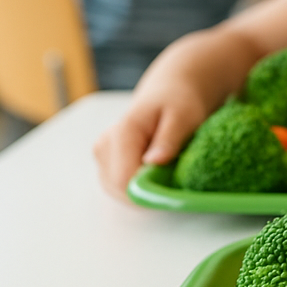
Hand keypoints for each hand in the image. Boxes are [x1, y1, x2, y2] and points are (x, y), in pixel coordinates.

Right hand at [92, 65, 213, 200]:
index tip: (173, 183)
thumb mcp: (184, 116)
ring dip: (145, 189)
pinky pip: (122, 189)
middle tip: (174, 172)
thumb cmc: (178, 102)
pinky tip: (156, 171)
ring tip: (166, 167)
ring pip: (120, 193)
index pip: (123, 179)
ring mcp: (102, 159)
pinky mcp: (107, 166)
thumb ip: (169, 139)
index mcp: (121, 133)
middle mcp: (104, 148)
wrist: (169, 93)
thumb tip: (153, 162)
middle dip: (149, 191)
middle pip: (119, 190)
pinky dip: (141, 187)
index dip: (148, 190)